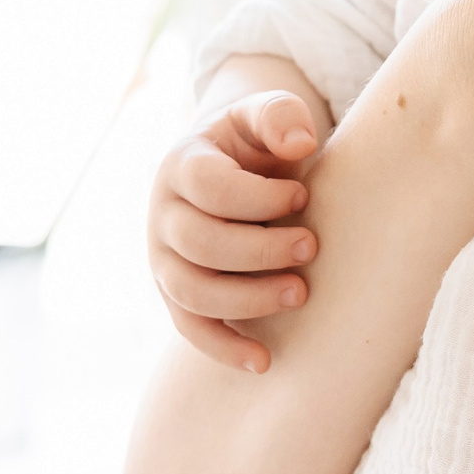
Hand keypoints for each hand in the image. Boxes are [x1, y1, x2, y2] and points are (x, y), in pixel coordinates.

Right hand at [146, 86, 320, 371]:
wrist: (234, 167)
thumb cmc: (257, 142)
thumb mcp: (266, 113)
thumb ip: (280, 115)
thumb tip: (301, 143)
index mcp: (183, 164)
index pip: (208, 187)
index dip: (257, 198)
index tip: (302, 198)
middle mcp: (163, 214)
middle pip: (199, 243)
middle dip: (259, 251)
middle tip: (311, 247)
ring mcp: (164, 258)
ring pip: (191, 292)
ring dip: (247, 299)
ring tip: (300, 294)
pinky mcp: (176, 293)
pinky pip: (191, 328)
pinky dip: (224, 348)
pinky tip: (264, 361)